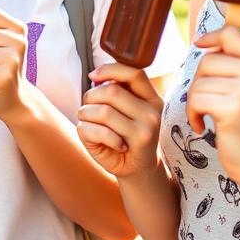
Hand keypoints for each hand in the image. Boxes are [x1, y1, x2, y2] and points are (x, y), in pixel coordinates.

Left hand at [76, 63, 164, 177]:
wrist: (138, 170)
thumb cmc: (125, 137)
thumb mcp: (124, 112)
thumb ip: (114, 94)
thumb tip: (95, 78)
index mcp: (151, 98)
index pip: (134, 72)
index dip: (110, 69)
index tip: (93, 76)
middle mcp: (153, 111)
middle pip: (111, 91)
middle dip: (90, 97)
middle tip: (88, 109)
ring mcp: (147, 128)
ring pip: (103, 111)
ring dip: (86, 115)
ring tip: (89, 123)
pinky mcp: (137, 143)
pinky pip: (99, 131)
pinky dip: (88, 132)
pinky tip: (98, 139)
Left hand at [186, 25, 239, 189]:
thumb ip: (231, 63)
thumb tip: (202, 41)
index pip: (232, 33)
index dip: (211, 37)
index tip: (200, 47)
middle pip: (207, 60)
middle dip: (198, 82)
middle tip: (208, 102)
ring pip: (198, 82)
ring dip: (194, 102)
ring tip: (208, 116)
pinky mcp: (234, 107)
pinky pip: (195, 100)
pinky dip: (192, 114)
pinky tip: (203, 126)